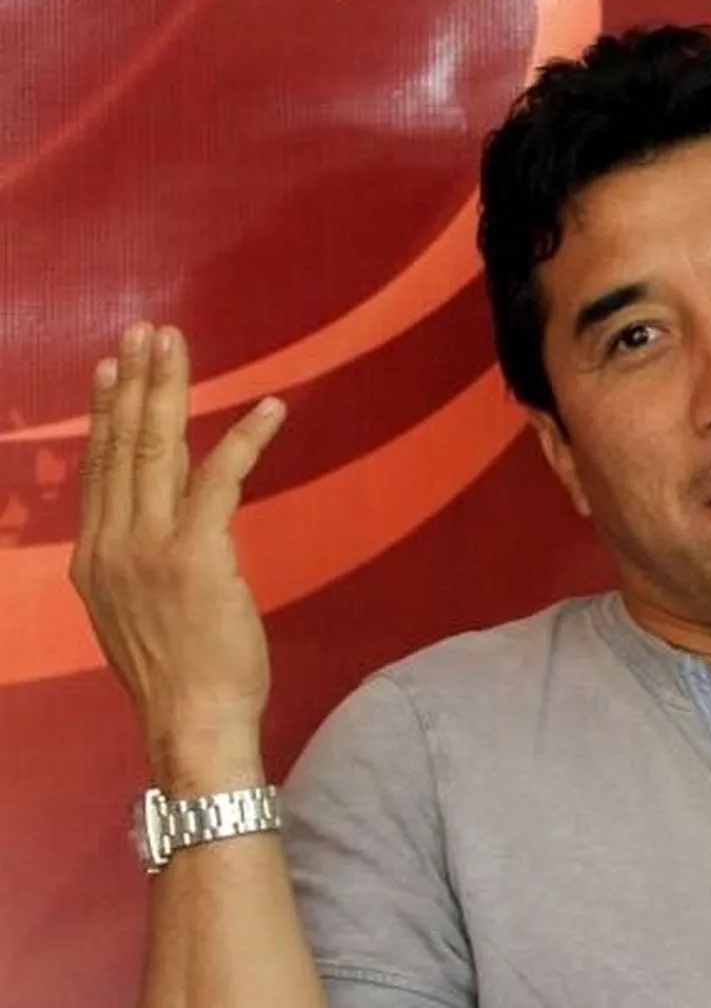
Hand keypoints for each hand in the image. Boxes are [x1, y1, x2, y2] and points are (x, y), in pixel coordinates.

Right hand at [70, 323, 287, 788]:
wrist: (191, 723)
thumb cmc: (177, 678)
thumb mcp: (137, 614)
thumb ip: (140, 563)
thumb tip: (158, 526)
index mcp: (94, 558)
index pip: (99, 470)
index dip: (105, 415)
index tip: (109, 371)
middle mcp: (110, 544)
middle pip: (120, 445)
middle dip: (132, 382)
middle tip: (144, 334)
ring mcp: (148, 547)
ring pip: (155, 449)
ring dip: (168, 390)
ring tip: (173, 344)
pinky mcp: (196, 554)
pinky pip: (220, 479)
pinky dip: (247, 440)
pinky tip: (270, 408)